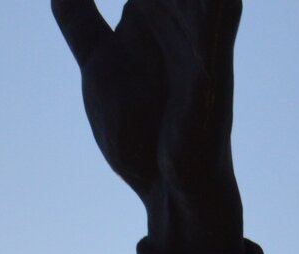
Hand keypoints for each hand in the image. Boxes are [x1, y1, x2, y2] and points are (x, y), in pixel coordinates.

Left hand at [53, 0, 246, 253]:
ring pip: (205, 4)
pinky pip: (216, 48)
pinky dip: (217, 17)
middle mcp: (184, 30)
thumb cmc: (140, 128)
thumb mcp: (100, 67)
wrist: (167, 189)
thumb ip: (81, 22)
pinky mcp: (209, 91)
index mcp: (157, 18)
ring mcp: (201, 58)